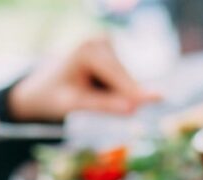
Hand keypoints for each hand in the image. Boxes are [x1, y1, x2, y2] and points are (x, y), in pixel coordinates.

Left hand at [8, 37, 157, 121]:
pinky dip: (116, 90)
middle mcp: (100, 41)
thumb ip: (103, 106)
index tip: (160, 98)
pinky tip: (99, 90)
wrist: (42, 87)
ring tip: (93, 98)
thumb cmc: (54, 96)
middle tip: (123, 115)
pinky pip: (124, 78)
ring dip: (118, 94)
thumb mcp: (74, 104)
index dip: (134, 92)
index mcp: (87, 50)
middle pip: (125, 77)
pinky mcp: (114, 51)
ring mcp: (108, 44)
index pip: (117, 75)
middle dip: (125, 97)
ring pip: (127, 78)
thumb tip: (133, 109)